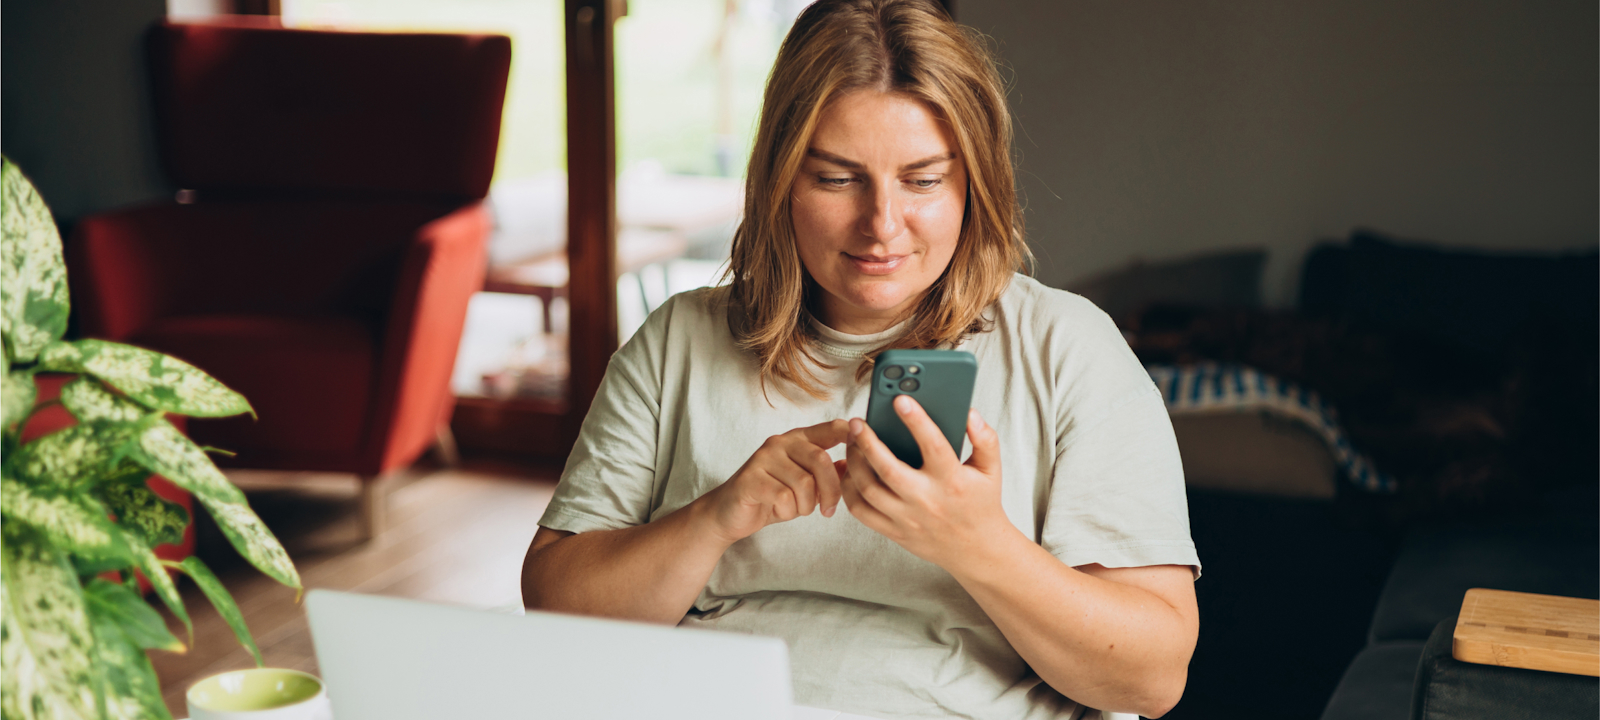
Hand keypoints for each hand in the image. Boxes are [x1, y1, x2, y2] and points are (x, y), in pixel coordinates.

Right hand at [698, 419, 850, 544]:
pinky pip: (784, 497)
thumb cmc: (770, 497)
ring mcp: (763, 458)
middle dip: (830, 490)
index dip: (851, 435)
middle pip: (821, 460)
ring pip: (804, 483)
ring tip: (797, 510)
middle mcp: (780, 443)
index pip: (831, 428)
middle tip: (829, 510)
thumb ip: (827, 473)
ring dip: (806, 506)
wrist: (729, 513)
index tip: (864, 450)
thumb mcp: (804, 485)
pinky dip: (788, 511)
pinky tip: (781, 511)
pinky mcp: (751, 479)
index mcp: (797, 439)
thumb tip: (853, 464)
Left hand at [842, 396, 1009, 567]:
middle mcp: (927, 500)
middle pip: (888, 469)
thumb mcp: (991, 470)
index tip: (901, 400)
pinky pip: (861, 511)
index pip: (934, 445)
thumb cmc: (982, 504)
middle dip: (867, 442)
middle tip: (857, 422)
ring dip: (854, 462)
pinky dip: (849, 489)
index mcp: (952, 481)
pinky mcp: (894, 531)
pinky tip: (850, 471)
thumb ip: (984, 438)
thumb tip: (969, 413)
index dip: (917, 420)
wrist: (977, 551)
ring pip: (868, 489)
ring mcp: (908, 518)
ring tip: (852, 442)